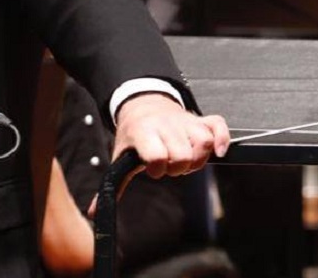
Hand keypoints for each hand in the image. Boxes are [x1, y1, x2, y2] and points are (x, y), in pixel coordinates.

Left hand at [113, 93, 228, 178]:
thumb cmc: (133, 135)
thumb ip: (114, 185)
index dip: (158, 168)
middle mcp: (165, 125)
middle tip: (171, 165)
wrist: (141, 104)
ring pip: (203, 142)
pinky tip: (217, 152)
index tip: (153, 170)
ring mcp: (185, 121)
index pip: (158, 155)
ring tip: (186, 160)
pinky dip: (221, 140)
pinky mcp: (200, 119)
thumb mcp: (120, 156)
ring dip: (198, 159)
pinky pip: (218, 126)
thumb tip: (96, 213)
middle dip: (179, 167)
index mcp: (144, 132)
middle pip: (183, 155)